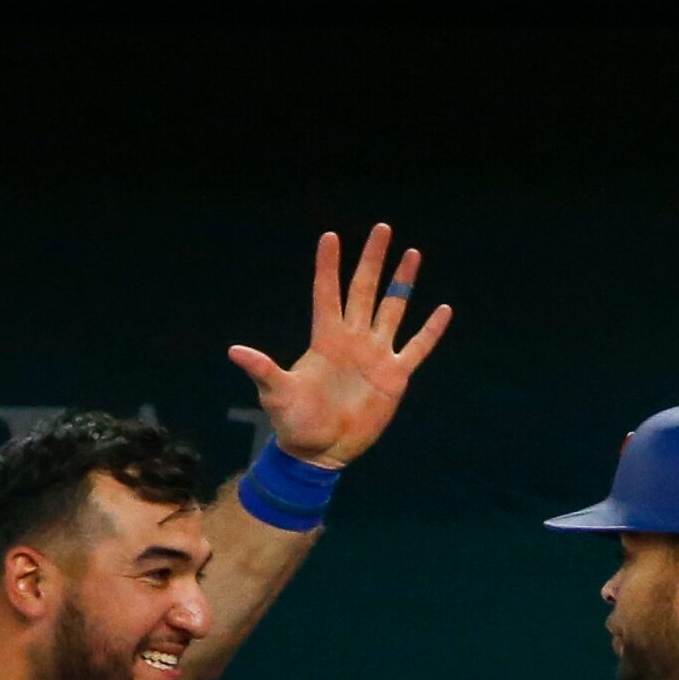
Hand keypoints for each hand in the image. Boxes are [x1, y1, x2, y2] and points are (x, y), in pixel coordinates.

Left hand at [230, 225, 452, 469]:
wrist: (321, 450)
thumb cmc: (294, 422)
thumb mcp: (277, 394)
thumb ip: (263, 370)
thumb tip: (235, 351)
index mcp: (325, 338)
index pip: (327, 293)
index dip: (328, 266)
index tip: (330, 236)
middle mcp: (352, 339)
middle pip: (364, 290)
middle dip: (373, 259)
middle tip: (382, 228)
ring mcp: (375, 354)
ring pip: (393, 308)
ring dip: (402, 282)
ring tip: (412, 254)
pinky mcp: (394, 376)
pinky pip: (416, 347)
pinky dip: (430, 330)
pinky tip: (443, 310)